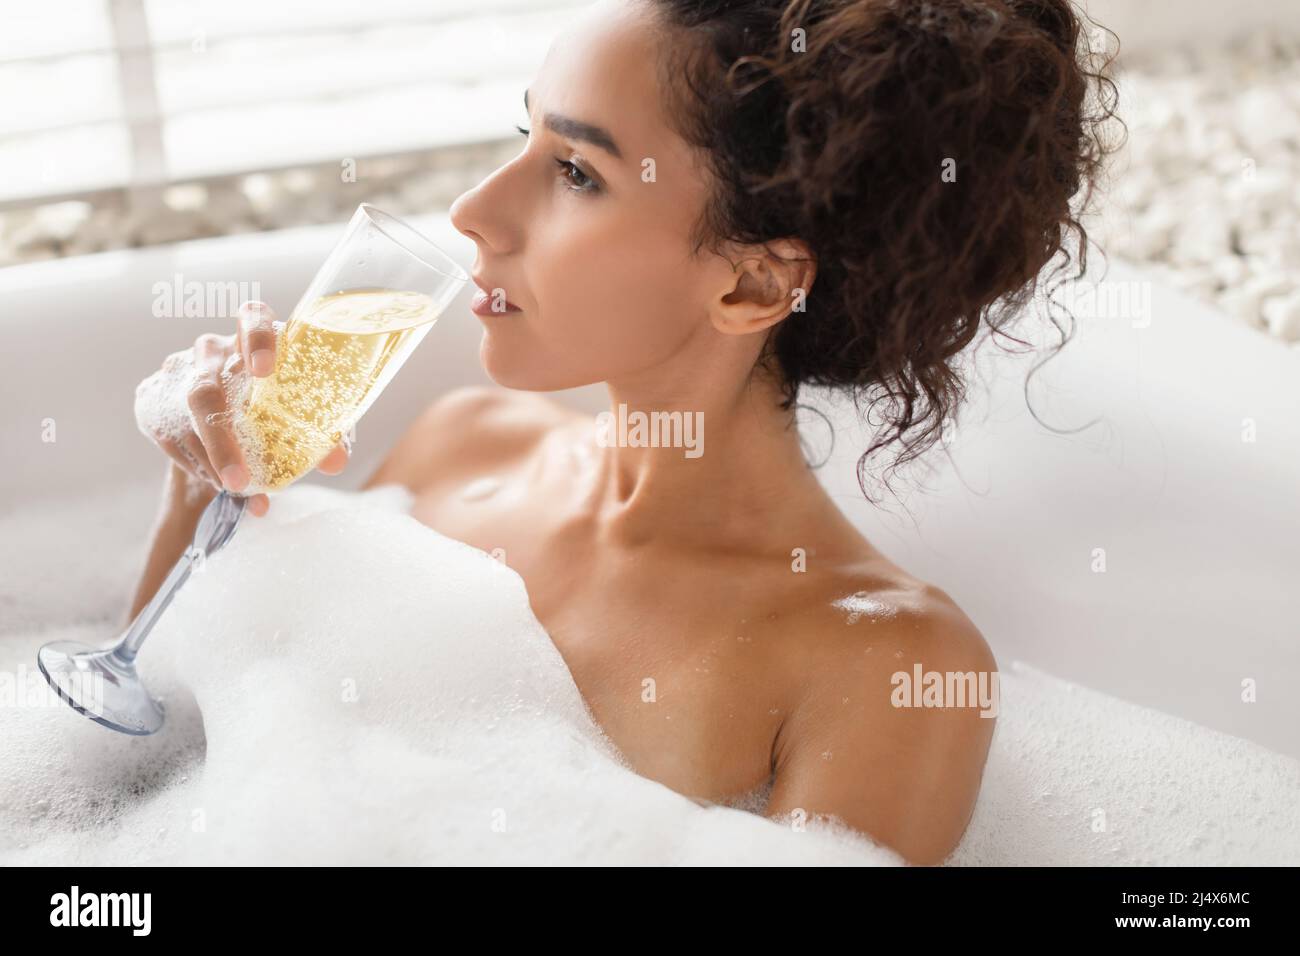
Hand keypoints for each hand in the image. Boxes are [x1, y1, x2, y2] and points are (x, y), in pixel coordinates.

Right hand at [134, 301, 350, 516]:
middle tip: (241, 478)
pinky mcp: (153, 398)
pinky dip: (197, 465)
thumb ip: (325, 437)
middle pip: (207, 386)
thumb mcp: (308, 422)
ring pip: (188, 418)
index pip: (253, 317)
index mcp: (256, 340)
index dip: (257, 338)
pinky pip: (171, 436)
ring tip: (238, 490)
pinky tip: (217, 482)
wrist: (229, 435)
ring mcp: (180, 371)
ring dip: (212, 461)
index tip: (263, 371)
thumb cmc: (280, 415)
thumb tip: (335, 463)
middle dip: (221, 439)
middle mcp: (214, 349)